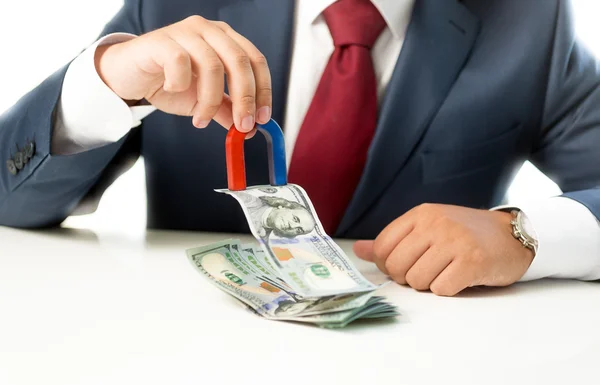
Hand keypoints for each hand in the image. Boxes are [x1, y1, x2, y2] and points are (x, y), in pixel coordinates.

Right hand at [94, 16, 271, 132]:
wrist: (128, 76)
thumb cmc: (167, 82)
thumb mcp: (204, 101)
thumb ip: (227, 110)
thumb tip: (251, 128)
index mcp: (225, 40)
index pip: (255, 61)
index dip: (263, 91)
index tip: (262, 118)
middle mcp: (209, 31)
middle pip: (239, 61)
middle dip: (245, 98)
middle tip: (241, 125)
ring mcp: (185, 32)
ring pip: (213, 65)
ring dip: (210, 100)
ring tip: (200, 119)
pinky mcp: (161, 40)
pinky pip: (180, 63)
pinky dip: (180, 84)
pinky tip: (172, 89)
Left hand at [353, 204, 533, 295]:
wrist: (512, 234)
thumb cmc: (464, 234)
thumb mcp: (427, 228)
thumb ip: (392, 240)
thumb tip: (357, 250)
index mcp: (420, 214)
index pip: (383, 247)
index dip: (389, 264)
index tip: (406, 265)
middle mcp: (435, 224)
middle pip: (397, 266)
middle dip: (408, 277)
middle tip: (428, 271)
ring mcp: (454, 241)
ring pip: (417, 281)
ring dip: (429, 284)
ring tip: (446, 271)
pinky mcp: (472, 261)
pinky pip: (441, 290)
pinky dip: (448, 290)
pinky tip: (460, 278)